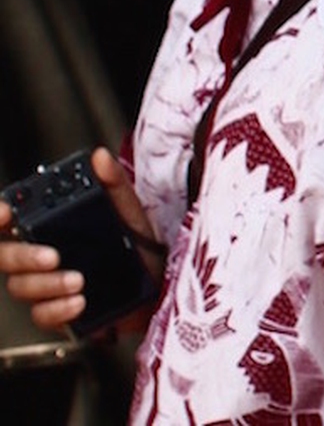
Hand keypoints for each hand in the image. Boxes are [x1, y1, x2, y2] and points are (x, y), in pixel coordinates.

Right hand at [1, 146, 161, 334]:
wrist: (159, 282)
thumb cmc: (137, 243)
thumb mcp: (128, 208)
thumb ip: (112, 182)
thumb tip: (99, 157)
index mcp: (49, 228)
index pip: (8, 223)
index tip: (5, 214)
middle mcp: (38, 256)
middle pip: (7, 257)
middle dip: (24, 257)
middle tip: (51, 257)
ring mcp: (45, 286)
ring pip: (23, 287)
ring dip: (48, 285)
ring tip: (78, 280)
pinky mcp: (57, 312)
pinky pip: (43, 315)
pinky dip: (58, 309)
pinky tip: (78, 302)